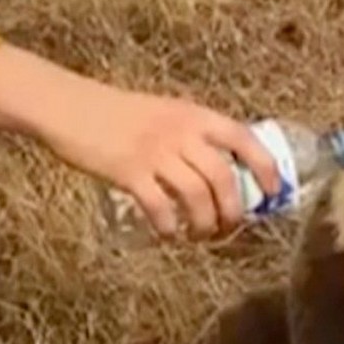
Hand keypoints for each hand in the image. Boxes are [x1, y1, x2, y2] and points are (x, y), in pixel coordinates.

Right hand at [0, 45, 280, 238]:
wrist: (72, 107)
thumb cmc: (119, 113)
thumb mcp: (165, 112)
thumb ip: (191, 134)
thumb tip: (222, 171)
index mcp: (194, 115)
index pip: (243, 139)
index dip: (265, 168)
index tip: (272, 193)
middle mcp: (180, 132)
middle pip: (224, 179)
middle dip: (234, 211)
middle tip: (229, 229)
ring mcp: (155, 152)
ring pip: (197, 198)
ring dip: (205, 226)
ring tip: (200, 236)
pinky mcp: (129, 172)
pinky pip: (161, 208)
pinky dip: (170, 228)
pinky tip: (168, 234)